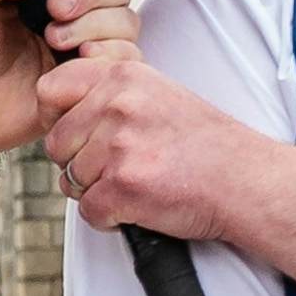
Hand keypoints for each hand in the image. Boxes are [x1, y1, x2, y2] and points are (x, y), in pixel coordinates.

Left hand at [41, 18, 295, 283]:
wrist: (247, 180)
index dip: (55, 117)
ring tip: (138, 184)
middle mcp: (117, 106)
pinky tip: (140, 206)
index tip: (76, 134)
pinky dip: (110, 218)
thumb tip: (58, 113)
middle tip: (119, 168)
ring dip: (96, 192)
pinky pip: (88, 212)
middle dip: (78, 163)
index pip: (49, 90)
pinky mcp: (123, 187)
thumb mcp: (158, 94)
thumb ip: (110, 96)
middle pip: (55, 144)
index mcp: (122, 77)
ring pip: (69, 181)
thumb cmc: (206, 144)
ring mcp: (118, 147)